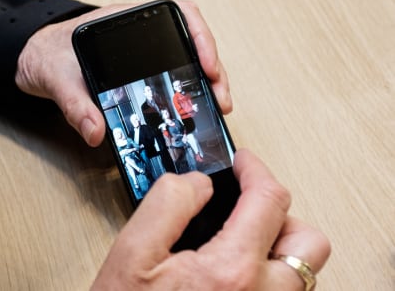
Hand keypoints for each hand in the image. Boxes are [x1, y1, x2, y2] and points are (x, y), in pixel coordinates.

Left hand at [15, 0, 231, 145]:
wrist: (28, 59)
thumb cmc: (43, 55)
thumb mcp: (55, 78)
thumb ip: (74, 105)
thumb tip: (96, 132)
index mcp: (126, 21)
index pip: (179, 14)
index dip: (202, 35)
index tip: (207, 65)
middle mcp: (140, 34)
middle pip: (192, 41)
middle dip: (212, 69)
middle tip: (220, 99)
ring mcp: (141, 53)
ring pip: (185, 61)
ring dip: (203, 83)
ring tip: (213, 109)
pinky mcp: (137, 74)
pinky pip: (169, 78)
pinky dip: (184, 93)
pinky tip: (190, 112)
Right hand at [91, 150, 330, 289]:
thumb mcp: (131, 252)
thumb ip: (168, 204)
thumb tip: (196, 183)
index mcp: (230, 272)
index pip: (269, 201)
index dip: (256, 170)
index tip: (242, 163)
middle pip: (307, 242)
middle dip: (281, 214)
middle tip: (247, 206)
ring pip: (302, 274)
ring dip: (278, 248)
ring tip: (239, 240)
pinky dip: (266, 276)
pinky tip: (232, 273)